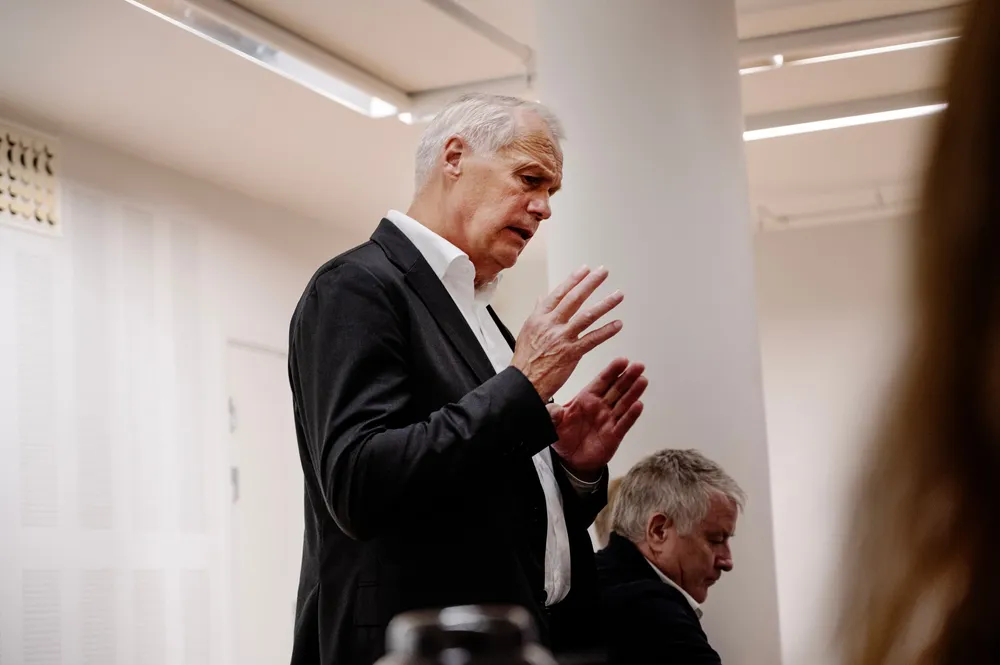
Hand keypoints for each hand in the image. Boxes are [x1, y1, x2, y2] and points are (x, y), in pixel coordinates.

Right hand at [511, 266, 623, 401]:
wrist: (523, 382)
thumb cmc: (525, 360)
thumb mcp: (527, 330)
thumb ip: (538, 312)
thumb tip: (542, 297)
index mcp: (540, 318)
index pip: (559, 293)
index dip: (573, 280)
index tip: (585, 270)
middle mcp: (551, 324)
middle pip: (574, 299)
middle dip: (590, 284)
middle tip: (603, 272)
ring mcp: (562, 338)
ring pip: (586, 316)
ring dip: (605, 304)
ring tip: (618, 295)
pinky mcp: (571, 353)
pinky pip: (592, 339)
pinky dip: (606, 331)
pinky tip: (617, 324)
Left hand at [549, 358, 647, 475]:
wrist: (571, 459)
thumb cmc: (564, 436)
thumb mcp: (553, 424)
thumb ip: (553, 415)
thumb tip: (555, 410)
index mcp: (586, 399)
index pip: (601, 381)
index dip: (612, 371)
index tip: (623, 360)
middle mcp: (600, 407)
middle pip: (616, 389)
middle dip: (627, 377)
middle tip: (639, 366)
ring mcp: (608, 420)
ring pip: (623, 403)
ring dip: (634, 392)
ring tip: (643, 380)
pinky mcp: (614, 435)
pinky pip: (624, 423)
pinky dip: (631, 415)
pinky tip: (639, 405)